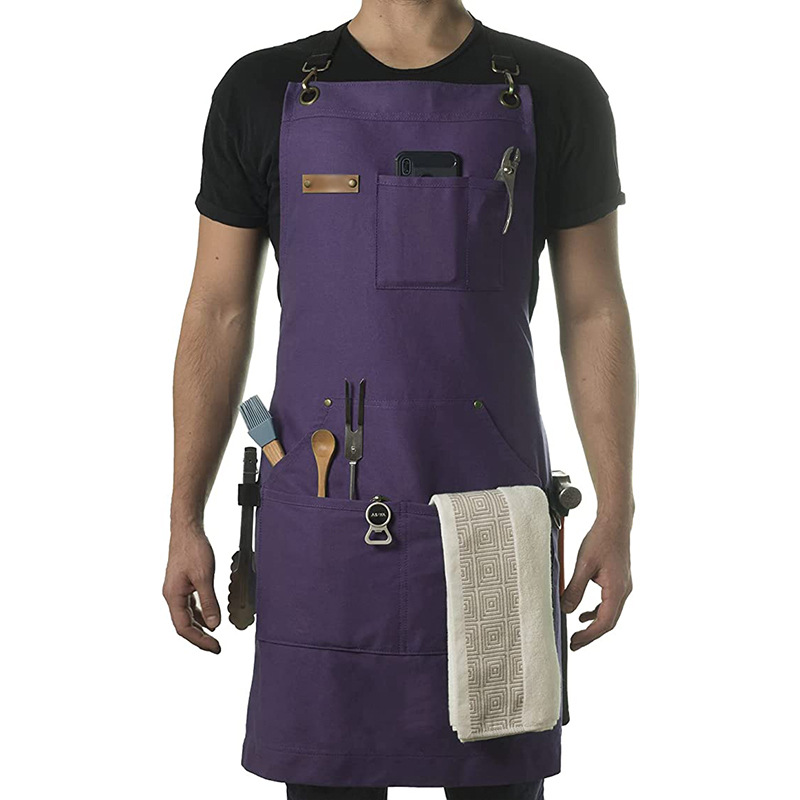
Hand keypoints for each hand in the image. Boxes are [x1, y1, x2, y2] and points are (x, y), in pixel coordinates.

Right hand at [163, 524, 221, 653]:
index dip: (200, 640)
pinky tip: (210, 618)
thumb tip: (214, 625)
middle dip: (200, 638)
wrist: (187, 530)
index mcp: (173, 596)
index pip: (184, 628)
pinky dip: (200, 614)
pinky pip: (190, 606)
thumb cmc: (193, 550)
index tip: (216, 647)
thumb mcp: (204, 577)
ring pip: (187, 616)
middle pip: (184, 625)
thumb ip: (209, 602)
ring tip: (214, 637)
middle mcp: (172, 596)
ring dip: (200, 627)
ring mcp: (177, 590)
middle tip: (217, 647)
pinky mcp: (183, 584)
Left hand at [561, 515, 632, 650]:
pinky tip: (584, 613)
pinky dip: (597, 611)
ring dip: (594, 624)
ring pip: (609, 613)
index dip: (588, 636)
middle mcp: (624, 591)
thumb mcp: (583, 566)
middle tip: (574, 644)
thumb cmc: (600, 540)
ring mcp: (623, 586)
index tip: (574, 643)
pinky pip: (609, 603)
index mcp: (617, 590)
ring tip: (577, 633)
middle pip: (608, 622)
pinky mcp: (619, 581)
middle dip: (591, 635)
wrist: (615, 523)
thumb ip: (575, 589)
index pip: (604, 622)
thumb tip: (566, 610)